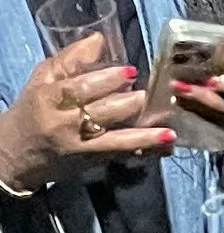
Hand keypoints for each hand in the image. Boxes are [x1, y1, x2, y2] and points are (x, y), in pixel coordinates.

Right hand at [0, 36, 167, 190]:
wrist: (19, 154)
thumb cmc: (33, 111)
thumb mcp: (43, 80)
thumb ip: (70, 60)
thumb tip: (99, 41)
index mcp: (50, 97)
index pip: (80, 86)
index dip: (106, 79)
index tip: (129, 72)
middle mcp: (65, 123)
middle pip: (100, 111)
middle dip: (128, 104)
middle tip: (149, 95)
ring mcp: (81, 147)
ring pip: (115, 139)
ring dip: (143, 136)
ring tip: (167, 130)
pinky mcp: (91, 163)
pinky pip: (120, 155)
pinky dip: (142, 150)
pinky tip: (162, 147)